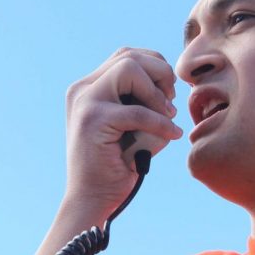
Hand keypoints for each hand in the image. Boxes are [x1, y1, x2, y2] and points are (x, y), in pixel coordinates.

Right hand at [64, 47, 182, 213]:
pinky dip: (160, 122)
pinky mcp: (92, 120)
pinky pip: (138, 111)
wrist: (92, 199)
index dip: (155, 68)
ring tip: (168, 115)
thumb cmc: (118, 165)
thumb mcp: (134, 126)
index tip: (168, 96)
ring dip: (156, 91)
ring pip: (129, 68)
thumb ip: (145, 102)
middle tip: (171, 103)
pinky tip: (171, 135)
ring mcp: (84, 102)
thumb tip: (172, 86)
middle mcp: (82, 89)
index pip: (126, 56)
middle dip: (159, 73)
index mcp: (88, 88)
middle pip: (129, 55)